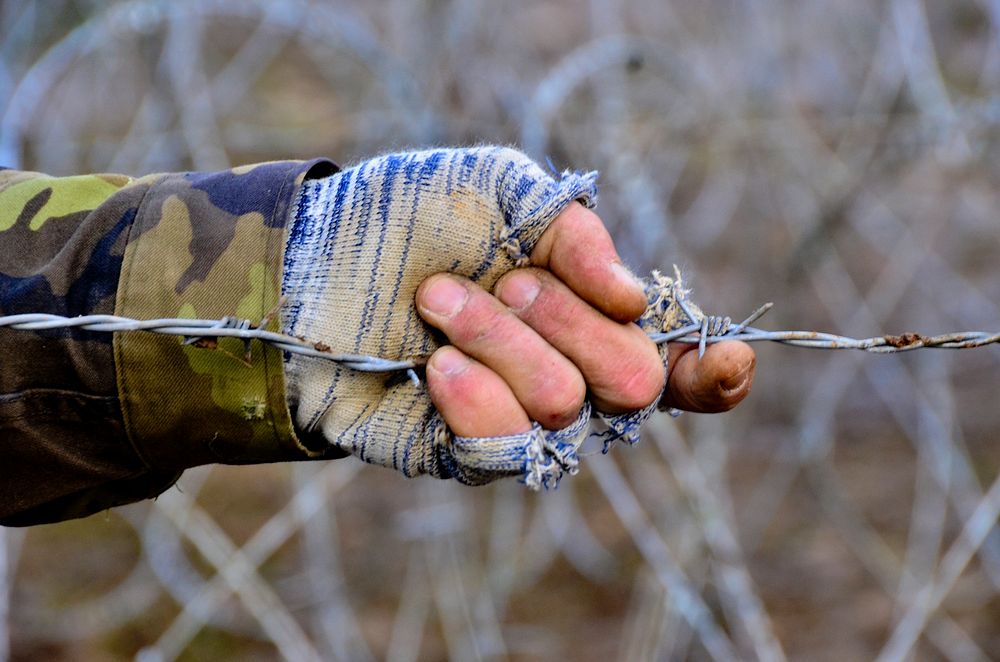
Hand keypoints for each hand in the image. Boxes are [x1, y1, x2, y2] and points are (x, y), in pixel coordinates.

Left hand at [416, 202, 756, 437]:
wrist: (314, 264)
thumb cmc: (410, 217)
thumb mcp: (499, 190)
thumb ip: (573, 232)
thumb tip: (635, 299)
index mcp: (591, 313)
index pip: (681, 365)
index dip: (715, 371)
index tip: (728, 360)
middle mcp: (572, 373)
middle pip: (635, 382)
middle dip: (568, 319)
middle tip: (505, 278)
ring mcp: (522, 420)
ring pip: (564, 403)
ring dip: (500, 338)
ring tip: (437, 301)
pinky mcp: (469, 453)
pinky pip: (505, 444)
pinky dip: (472, 391)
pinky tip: (436, 364)